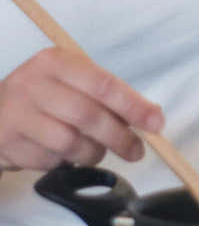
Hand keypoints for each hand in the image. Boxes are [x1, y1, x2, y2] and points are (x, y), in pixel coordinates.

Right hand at [0, 48, 164, 170]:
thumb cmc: (42, 97)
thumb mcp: (70, 83)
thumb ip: (105, 96)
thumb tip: (150, 117)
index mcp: (55, 62)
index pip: (103, 84)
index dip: (133, 106)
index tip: (156, 123)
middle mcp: (33, 84)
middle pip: (88, 116)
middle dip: (119, 137)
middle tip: (136, 151)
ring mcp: (16, 114)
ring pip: (71, 143)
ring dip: (93, 153)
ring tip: (97, 152)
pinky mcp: (7, 143)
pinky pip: (50, 161)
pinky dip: (65, 163)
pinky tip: (63, 154)